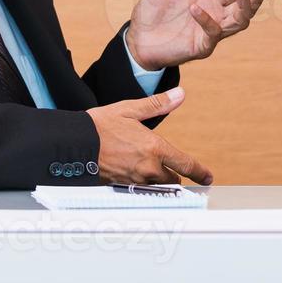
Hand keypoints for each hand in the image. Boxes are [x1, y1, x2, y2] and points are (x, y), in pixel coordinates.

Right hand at [87, 87, 213, 184]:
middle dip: (173, 172)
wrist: (74, 144)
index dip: (199, 172)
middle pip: (172, 179)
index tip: (207, 176)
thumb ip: (158, 104)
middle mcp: (148, 168)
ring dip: (158, 178)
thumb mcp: (130, 109)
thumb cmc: (100, 125)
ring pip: (157, 184)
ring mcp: (135, 180)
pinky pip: (141, 187)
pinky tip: (132, 170)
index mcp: (155, 148)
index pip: (185, 164)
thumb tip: (179, 95)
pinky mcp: (124, 186)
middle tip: (168, 164)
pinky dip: (143, 181)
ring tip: (148, 165)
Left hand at [125, 0, 275, 70]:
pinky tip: (196, 7)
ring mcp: (210, 33)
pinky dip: (206, 20)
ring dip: (243, 6)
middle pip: (246, 7)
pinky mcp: (200, 47)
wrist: (137, 40)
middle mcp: (216, 17)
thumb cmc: (151, 16)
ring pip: (237, 22)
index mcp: (211, 2)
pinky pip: (211, 34)